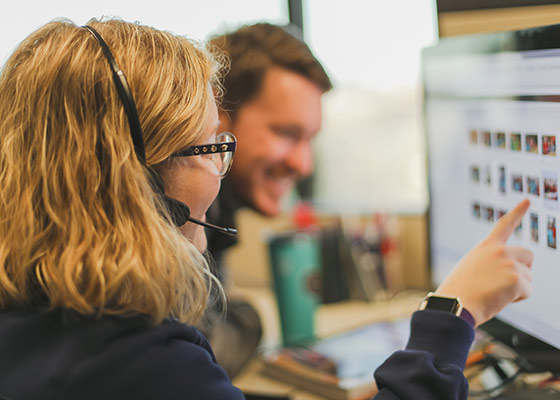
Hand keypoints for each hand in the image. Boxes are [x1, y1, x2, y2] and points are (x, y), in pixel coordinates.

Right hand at [435, 199, 532, 326]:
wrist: (455, 304)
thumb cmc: (459, 292)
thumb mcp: (472, 269)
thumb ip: (491, 264)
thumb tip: (511, 275)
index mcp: (485, 247)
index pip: (504, 225)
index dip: (517, 212)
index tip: (527, 200)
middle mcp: (499, 251)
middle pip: (528, 256)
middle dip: (523, 270)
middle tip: (504, 284)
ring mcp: (509, 264)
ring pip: (529, 277)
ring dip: (516, 288)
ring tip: (493, 293)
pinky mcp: (517, 279)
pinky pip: (528, 291)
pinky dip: (516, 299)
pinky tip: (498, 299)